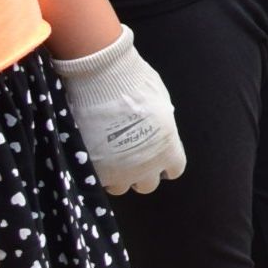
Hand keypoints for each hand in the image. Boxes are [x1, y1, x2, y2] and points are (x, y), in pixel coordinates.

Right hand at [51, 27, 186, 194]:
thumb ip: (160, 126)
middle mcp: (147, 166)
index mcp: (168, 149)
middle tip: (130, 156)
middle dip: (141, 172)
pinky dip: (96, 171)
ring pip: (120, 187)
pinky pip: (97, 180)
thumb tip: (156, 129)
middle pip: (148, 184)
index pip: (174, 169)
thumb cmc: (136, 84)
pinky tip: (93, 155)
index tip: (156, 154)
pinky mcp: (94, 169)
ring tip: (108, 157)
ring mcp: (119, 171)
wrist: (103, 80)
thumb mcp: (161, 104)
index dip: (165, 163)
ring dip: (117, 176)